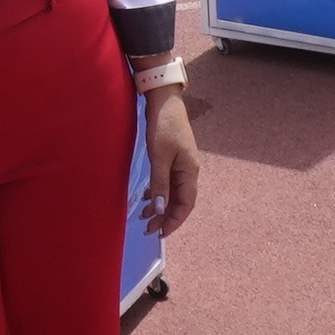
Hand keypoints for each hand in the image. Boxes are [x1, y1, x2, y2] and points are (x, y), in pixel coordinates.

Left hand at [138, 70, 198, 237]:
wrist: (164, 100)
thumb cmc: (163, 126)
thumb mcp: (159, 156)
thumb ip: (160, 183)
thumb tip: (161, 209)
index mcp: (190, 172)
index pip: (185, 204)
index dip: (174, 221)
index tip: (160, 234)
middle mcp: (188, 171)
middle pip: (179, 201)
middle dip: (165, 217)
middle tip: (148, 229)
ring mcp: (181, 164)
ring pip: (173, 193)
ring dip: (161, 206)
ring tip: (144, 217)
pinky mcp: (172, 158)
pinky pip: (167, 182)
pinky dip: (158, 192)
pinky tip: (147, 198)